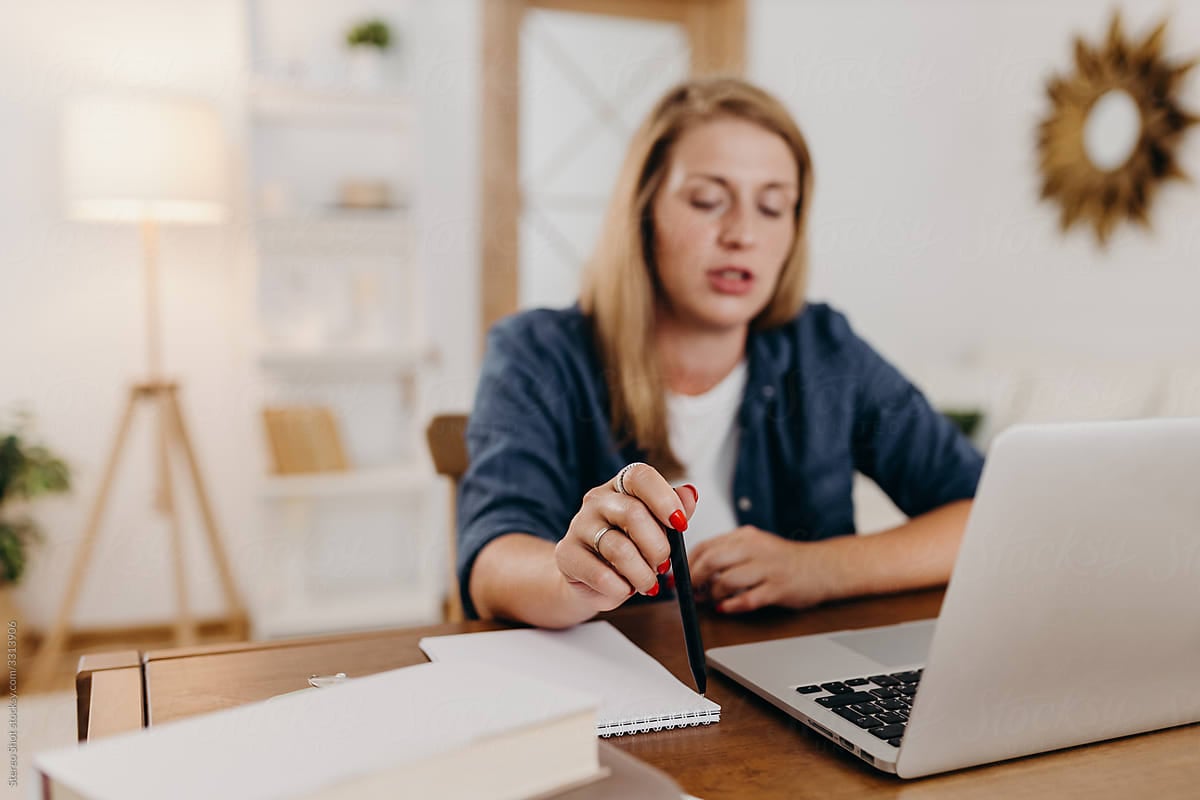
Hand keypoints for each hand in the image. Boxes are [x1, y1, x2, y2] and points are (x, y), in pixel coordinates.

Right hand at [555, 463, 697, 615]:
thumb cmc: (629, 550)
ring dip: (642, 574)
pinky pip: (600, 575)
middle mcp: (597, 500)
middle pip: (634, 514)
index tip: (680, 524)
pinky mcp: (566, 554)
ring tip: (648, 583)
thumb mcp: (656, 531)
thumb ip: (675, 512)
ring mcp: (578, 525)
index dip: (664, 498)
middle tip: (663, 565)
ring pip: (619, 549)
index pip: (641, 476)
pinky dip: (620, 588)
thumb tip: (690, 493)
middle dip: (657, 547)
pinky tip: (624, 588)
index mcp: (621, 487)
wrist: (592, 580)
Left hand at [688, 526, 836, 613]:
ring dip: (712, 594)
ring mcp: (768, 568)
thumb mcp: (754, 547)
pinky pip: (748, 598)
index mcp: (745, 536)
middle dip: (694, 579)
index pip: (705, 546)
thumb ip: (728, 555)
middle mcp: (755, 548)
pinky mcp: (779, 588)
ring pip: (727, 580)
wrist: (823, 566)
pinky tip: (726, 608)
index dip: (687, 564)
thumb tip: (694, 572)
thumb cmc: (784, 561)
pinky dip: (732, 605)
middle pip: (711, 560)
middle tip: (689, 593)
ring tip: (710, 600)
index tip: (678, 578)